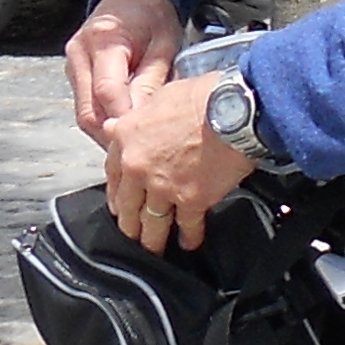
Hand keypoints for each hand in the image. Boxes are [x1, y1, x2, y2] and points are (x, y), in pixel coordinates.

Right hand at [68, 0, 183, 145]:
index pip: (107, 91)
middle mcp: (79, 53)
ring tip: (135, 145)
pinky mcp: (74, 71)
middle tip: (140, 153)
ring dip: (107, 131)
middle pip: (88, 110)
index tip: (144, 140)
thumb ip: (152, 80)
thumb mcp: (164, 43)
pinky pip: (86, 105)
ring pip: (84, 112)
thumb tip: (142, 119)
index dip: (124, 119)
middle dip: (112, 135)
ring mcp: (72, 63)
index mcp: (104, 39)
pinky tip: (125, 129)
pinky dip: (104, 120)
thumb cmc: (154, 15)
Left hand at [101, 73, 254, 253]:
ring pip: (152, 223)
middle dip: (129, 224)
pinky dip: (189, 237)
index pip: (111, 174)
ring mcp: (163, 187)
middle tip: (132, 234)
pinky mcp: (192, 200)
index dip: (115, 193)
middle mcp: (138, 167)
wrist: (233, 110)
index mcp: (127, 139)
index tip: (118, 205)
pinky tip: (190, 243)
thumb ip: (136, 118)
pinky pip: (187, 226)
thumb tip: (117, 126)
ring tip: (155, 248)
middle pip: (128, 205)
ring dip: (153, 239)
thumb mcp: (159, 96)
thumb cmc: (202, 96)